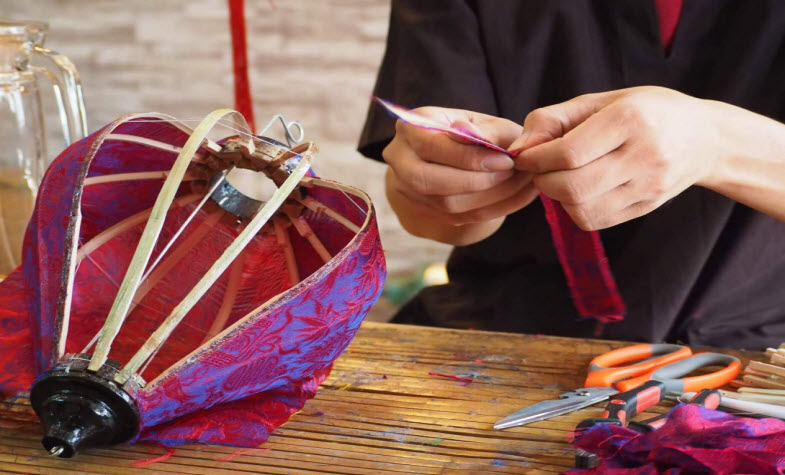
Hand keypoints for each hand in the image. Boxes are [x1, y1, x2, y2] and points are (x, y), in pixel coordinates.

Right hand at [383, 107, 538, 242]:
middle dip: (475, 181)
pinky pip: (458, 217)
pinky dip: (492, 209)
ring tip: (519, 184)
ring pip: (444, 203)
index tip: (506, 160)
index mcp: (410, 126)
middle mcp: (399, 158)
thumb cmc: (476, 132)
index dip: (468, 156)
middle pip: (428, 180)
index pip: (431, 145)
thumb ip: (483, 130)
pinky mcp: (425, 209)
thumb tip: (468, 132)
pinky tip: (517, 197)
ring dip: (488, 197)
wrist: (460, 155)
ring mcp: (407, 188)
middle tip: (510, 174)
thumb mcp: (485, 122)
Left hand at [510, 87, 723, 229]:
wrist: (705, 139)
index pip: (568, 153)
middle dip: (543, 180)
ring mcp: (648, 186)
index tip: (525, 156)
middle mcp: (643, 155)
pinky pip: (595, 220)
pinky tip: (580, 190)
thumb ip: (554, 120)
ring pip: (581, 209)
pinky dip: (575, 209)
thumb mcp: (601, 100)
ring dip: (557, 197)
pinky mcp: (647, 207)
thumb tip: (518, 149)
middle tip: (539, 169)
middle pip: (572, 186)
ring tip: (561, 178)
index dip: (535, 159)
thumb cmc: (645, 112)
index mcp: (629, 119)